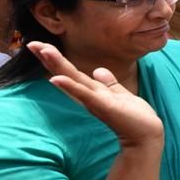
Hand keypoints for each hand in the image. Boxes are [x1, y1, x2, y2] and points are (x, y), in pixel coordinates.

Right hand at [29, 41, 162, 147]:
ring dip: (57, 65)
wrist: (146, 135)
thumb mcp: (120, 94)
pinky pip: (85, 94)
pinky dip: (71, 86)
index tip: (41, 45)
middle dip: (50, 59)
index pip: (71, 73)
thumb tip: (98, 70)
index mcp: (93, 92)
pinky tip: (57, 79)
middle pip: (66, 74)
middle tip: (32, 44)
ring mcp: (95, 101)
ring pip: (72, 80)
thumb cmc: (134, 117)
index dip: (57, 60)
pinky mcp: (104, 107)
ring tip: (43, 51)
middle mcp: (89, 96)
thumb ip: (109, 83)